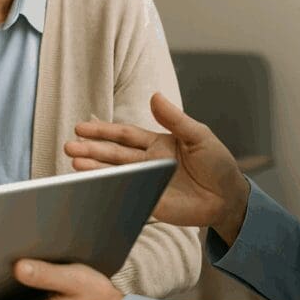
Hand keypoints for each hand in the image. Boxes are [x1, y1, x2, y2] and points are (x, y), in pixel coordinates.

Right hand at [64, 91, 249, 245]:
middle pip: (113, 154)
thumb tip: (155, 96)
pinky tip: (93, 188)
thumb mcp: (198, 136)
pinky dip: (109, 192)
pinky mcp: (150, 202)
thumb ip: (175, 119)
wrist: (229, 197)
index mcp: (155, 143)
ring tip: (74, 166)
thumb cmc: (217, 163)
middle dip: (90, 150)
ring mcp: (145, 183)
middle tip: (69, 147)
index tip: (81, 128)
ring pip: (115, 174)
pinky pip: (126, 196)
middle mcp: (146, 162)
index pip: (123, 135)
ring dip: (94, 170)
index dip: (102, 131)